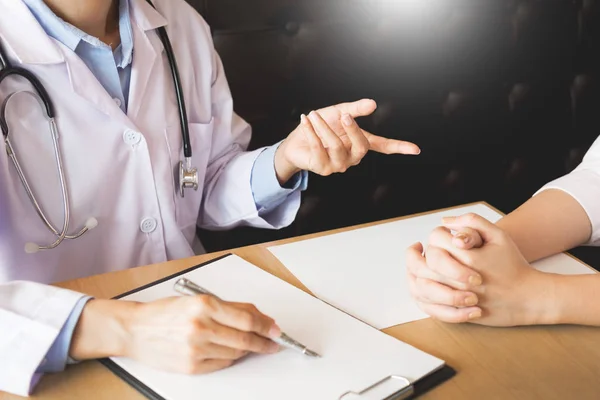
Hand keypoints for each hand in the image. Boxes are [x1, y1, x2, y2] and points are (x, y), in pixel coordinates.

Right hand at [70, 295, 280, 373]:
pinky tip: (229, 352)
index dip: (266, 326)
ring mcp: (195, 349)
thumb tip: (259, 317)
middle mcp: (200, 327)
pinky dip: (230, 358)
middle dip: (263, 342)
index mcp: (204, 305)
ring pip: (235, 353)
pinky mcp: (191, 366)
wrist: (135, 330)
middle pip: (244, 339)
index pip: (246, 318)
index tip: (276, 330)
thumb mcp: (198, 300)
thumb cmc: (166, 313)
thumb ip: (229, 308)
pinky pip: (221, 364)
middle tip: (273, 343)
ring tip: (250, 345)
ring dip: (246, 350)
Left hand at [274, 99, 419, 182]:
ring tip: (312, 115)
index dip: (398, 147)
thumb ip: (355, 110)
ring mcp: (338, 165)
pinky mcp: (322, 168)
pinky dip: (311, 132)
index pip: (383, 147)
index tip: (416, 150)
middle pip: (361, 146)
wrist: (295, 141)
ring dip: (323, 128)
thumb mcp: (338, 113)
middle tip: (343, 115)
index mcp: (360, 143)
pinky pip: (318, 149)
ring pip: (336, 146)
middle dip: (352, 129)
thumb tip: (373, 104)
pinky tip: (305, 120)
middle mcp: (352, 157)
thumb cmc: (320, 126)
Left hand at [406, 213, 556, 325]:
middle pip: (424, 261)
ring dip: (415, 272)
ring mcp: (456, 298)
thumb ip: (472, 222)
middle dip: (422, 253)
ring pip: (420, 283)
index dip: (437, 235)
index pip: (436, 239)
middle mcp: (459, 279)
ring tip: (421, 264)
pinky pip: (425, 303)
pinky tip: (424, 280)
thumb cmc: (512, 264)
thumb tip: (444, 221)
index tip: (444, 237)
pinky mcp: (454, 312)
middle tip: (425, 250)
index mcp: (469, 257)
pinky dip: (419, 290)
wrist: (527, 297)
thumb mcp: (498, 236)